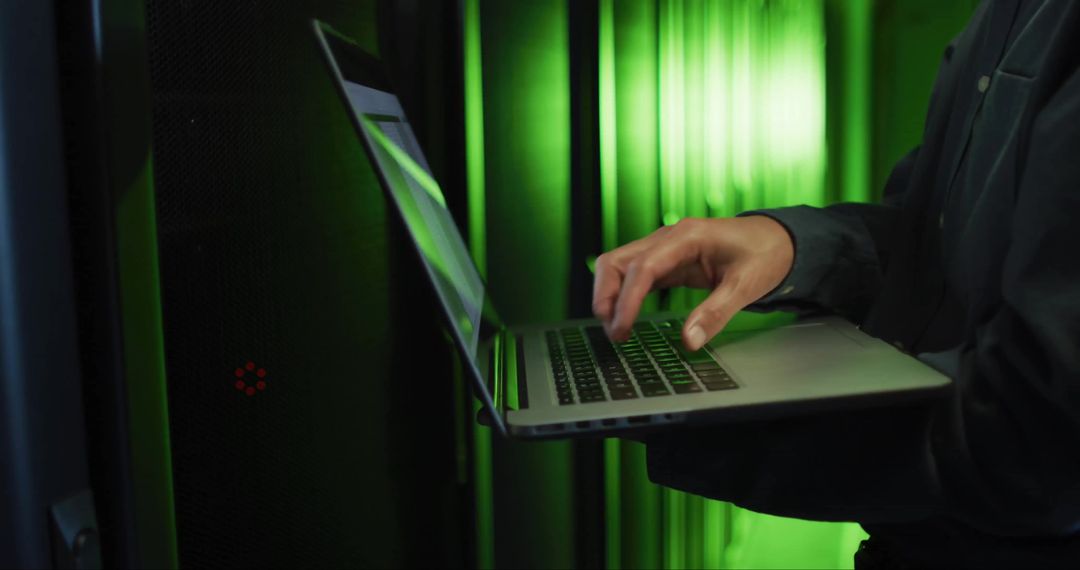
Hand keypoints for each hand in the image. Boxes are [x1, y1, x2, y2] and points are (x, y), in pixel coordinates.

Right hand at [592, 216, 794, 349]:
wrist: (777, 239)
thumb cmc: (764, 254)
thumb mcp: (746, 286)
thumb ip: (716, 313)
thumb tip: (689, 341)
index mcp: (687, 237)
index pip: (642, 267)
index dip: (627, 300)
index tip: (622, 329)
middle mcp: (668, 238)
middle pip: (617, 261)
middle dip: (606, 296)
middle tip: (613, 332)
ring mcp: (664, 248)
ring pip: (619, 267)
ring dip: (610, 296)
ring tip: (617, 329)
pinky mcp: (666, 260)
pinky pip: (634, 276)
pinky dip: (624, 295)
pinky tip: (627, 318)